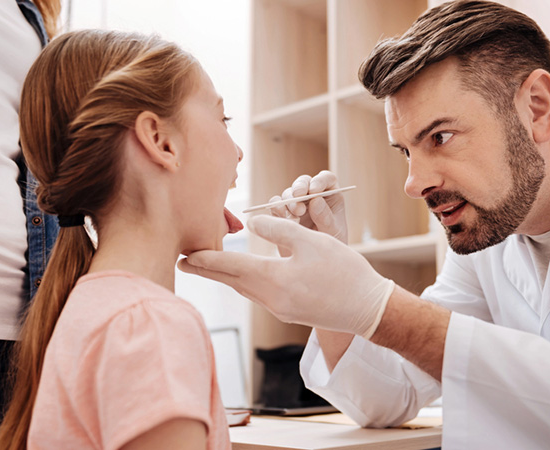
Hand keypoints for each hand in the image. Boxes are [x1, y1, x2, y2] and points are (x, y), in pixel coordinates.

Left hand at [178, 215, 394, 338]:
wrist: (368, 309)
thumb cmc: (344, 272)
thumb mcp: (312, 242)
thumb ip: (279, 229)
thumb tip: (252, 223)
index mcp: (273, 279)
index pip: (231, 266)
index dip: (206, 258)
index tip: (183, 254)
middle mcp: (270, 298)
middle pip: (231, 281)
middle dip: (206, 270)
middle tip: (181, 262)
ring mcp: (279, 308)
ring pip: (243, 288)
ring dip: (224, 276)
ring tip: (206, 266)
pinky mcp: (289, 311)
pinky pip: (257, 294)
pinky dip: (242, 282)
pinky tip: (241, 277)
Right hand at [270, 170, 347, 244]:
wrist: (316, 263)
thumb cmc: (331, 246)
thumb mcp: (334, 233)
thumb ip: (326, 217)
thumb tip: (316, 200)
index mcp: (330, 196)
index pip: (325, 179)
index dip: (319, 180)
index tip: (314, 190)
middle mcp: (312, 196)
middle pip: (303, 182)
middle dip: (299, 188)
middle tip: (299, 199)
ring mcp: (296, 203)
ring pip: (288, 193)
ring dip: (289, 201)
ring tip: (296, 217)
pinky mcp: (282, 213)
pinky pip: (275, 204)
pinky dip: (277, 209)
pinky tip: (285, 220)